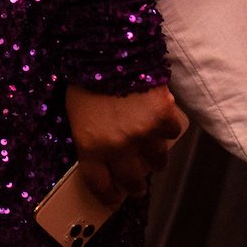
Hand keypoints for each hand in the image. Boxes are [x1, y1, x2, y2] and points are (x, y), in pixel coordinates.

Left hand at [65, 82, 186, 204]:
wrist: (108, 48)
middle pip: (132, 180)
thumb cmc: (84, 77)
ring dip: (154, 158)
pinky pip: (171, 133)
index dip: (107, 195)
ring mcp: (144, 133)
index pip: (100, 183)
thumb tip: (99, 153)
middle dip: (135, 186)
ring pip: (157, 160)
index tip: (113, 198)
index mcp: (90, 145)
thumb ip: (88, 137)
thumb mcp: (75, 113)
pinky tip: (160, 122)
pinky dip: (167, 128)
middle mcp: (118, 146)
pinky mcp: (163, 117)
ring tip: (151, 153)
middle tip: (138, 187)